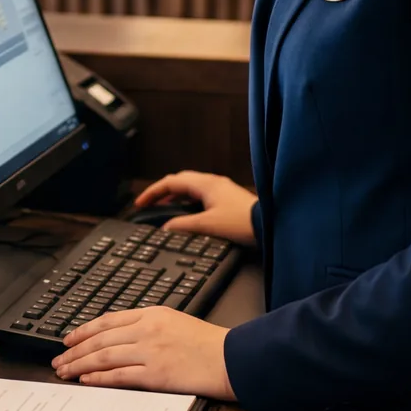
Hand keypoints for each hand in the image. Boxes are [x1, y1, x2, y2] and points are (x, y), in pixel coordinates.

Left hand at [52, 307, 233, 398]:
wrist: (234, 359)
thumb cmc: (210, 345)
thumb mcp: (177, 322)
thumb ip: (151, 326)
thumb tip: (125, 338)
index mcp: (152, 314)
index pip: (108, 320)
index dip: (84, 329)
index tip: (69, 337)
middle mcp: (147, 330)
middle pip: (101, 338)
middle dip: (75, 349)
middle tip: (58, 358)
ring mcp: (150, 352)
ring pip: (104, 356)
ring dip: (80, 363)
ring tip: (65, 371)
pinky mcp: (156, 374)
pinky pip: (120, 376)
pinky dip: (99, 377)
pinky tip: (86, 380)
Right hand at [135, 170, 256, 246]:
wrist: (271, 224)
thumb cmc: (242, 222)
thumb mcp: (208, 225)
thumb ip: (184, 226)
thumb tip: (165, 227)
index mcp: (205, 184)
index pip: (171, 182)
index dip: (153, 192)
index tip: (140, 203)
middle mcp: (212, 183)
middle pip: (180, 182)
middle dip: (162, 192)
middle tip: (150, 204)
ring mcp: (221, 190)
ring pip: (191, 189)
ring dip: (176, 198)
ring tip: (164, 210)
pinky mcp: (228, 200)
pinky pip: (201, 197)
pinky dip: (189, 203)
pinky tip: (188, 216)